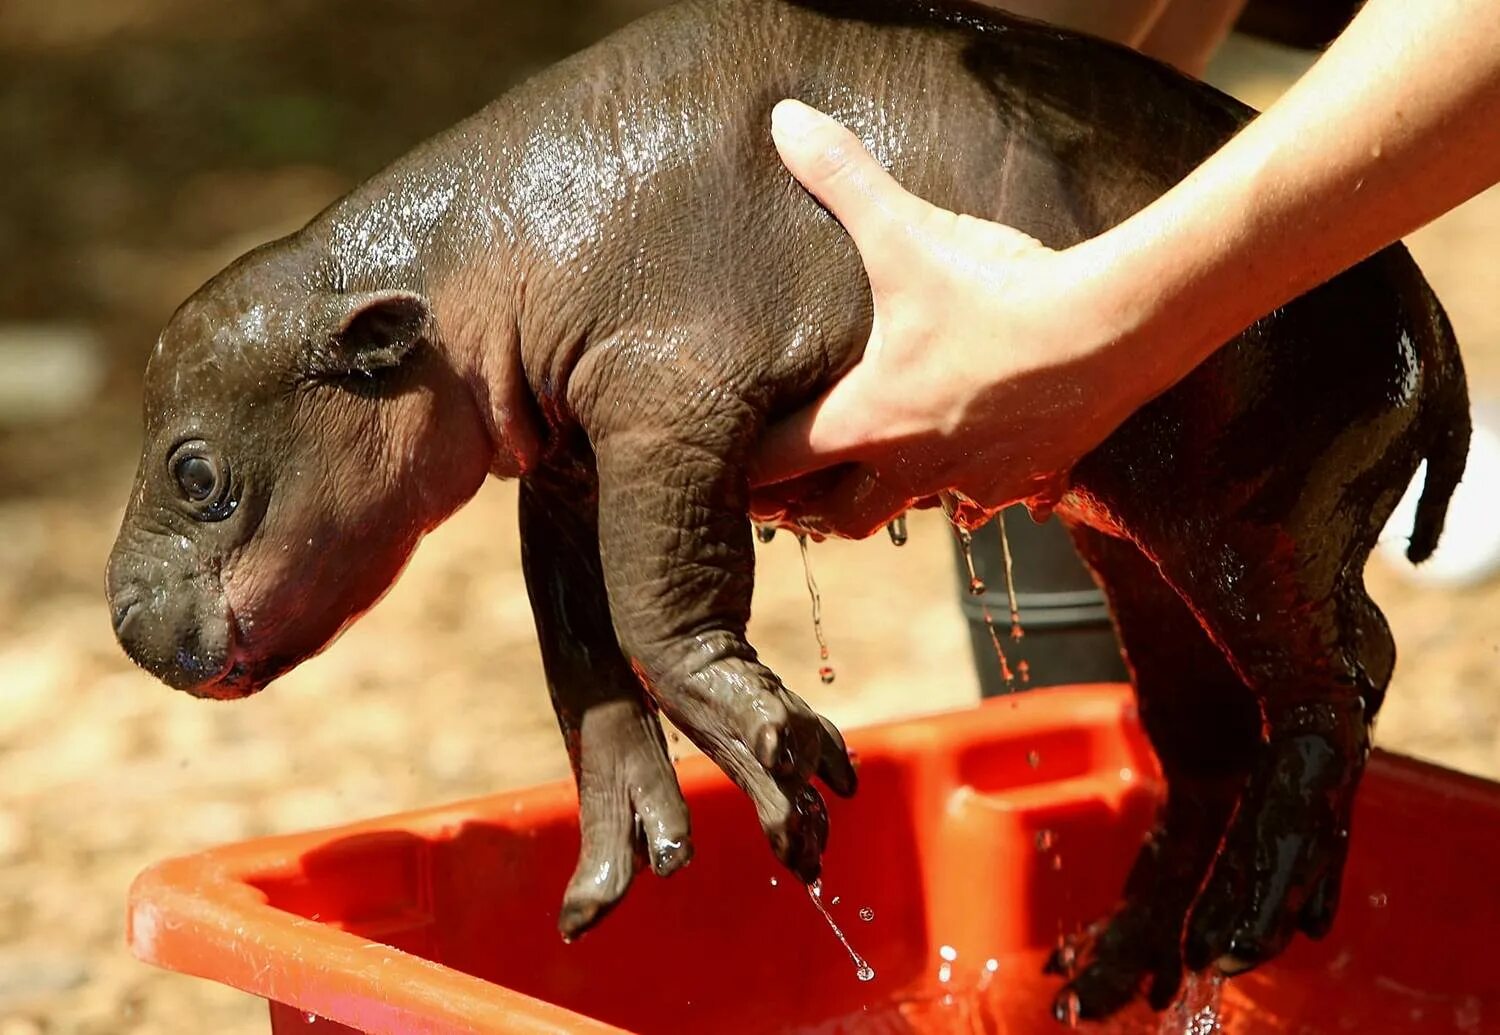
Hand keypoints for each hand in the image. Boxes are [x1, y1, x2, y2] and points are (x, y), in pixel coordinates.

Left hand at [750, 100, 1162, 537]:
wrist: (1112, 332)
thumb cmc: (1000, 293)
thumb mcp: (909, 234)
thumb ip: (843, 180)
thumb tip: (784, 121)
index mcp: (867, 418)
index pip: (777, 466)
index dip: (745, 472)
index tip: (726, 472)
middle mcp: (912, 465)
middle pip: (839, 517)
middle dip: (813, 507)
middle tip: (799, 489)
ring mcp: (971, 479)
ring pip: (913, 512)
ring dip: (891, 495)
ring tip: (883, 466)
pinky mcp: (1025, 477)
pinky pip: (986, 500)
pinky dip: (972, 485)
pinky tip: (976, 455)